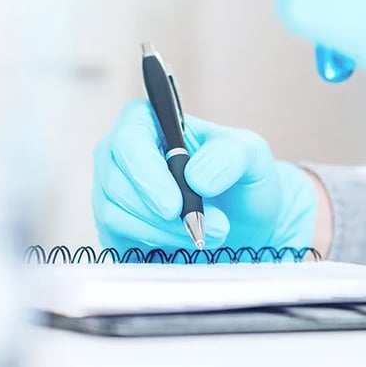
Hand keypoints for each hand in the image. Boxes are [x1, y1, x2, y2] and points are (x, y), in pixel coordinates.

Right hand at [92, 99, 317, 254]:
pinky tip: (183, 244)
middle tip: (211, 228)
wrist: (243, 221)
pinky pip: (117, 239)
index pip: (129, 140)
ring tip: (207, 235)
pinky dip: (153, 246)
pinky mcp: (115, 224)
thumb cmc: (241, 179)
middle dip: (160, 215)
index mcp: (149, 120)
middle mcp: (121, 152)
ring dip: (163, 233)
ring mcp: (113, 189)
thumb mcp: (252, 155)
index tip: (173, 206)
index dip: (146, 174)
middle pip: (116, 182)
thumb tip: (194, 177)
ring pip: (114, 215)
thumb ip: (230, 155)